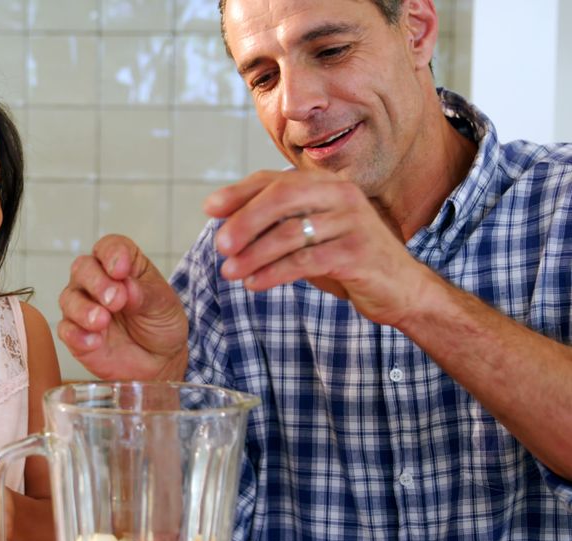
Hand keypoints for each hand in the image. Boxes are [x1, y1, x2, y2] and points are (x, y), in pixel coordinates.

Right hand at [58, 234, 188, 380]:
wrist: (160, 361)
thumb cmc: (160, 323)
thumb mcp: (163, 305)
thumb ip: (144, 294)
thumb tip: (126, 287)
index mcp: (121, 264)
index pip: (108, 247)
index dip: (111, 255)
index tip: (120, 270)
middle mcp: (96, 281)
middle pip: (83, 268)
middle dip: (97, 282)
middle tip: (116, 300)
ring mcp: (83, 307)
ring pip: (68, 298)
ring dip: (84, 309)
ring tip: (102, 321)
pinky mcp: (76, 334)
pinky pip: (66, 330)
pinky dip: (77, 334)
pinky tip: (94, 341)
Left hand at [206, 169, 432, 326]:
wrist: (401, 289)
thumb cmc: (347, 259)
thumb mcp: (311, 236)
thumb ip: (278, 224)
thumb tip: (225, 225)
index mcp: (327, 184)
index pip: (274, 179)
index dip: (239, 192)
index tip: (210, 209)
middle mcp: (341, 195)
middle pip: (281, 198)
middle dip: (244, 221)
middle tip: (219, 245)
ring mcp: (352, 222)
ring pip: (290, 233)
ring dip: (253, 254)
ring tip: (229, 272)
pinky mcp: (357, 252)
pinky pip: (305, 260)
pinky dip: (274, 273)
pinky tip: (254, 284)